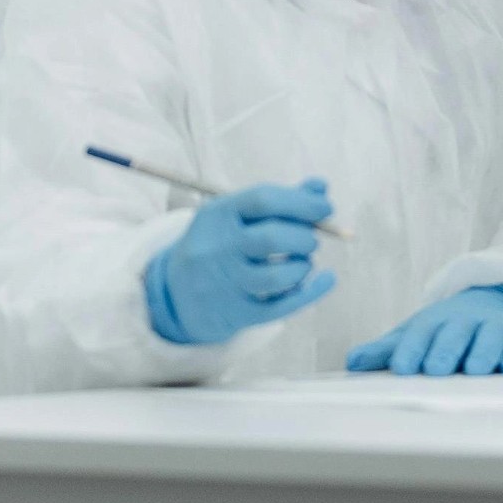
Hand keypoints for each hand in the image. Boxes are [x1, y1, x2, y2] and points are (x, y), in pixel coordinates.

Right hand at [144, 180, 337, 345]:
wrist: (176, 293)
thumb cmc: (219, 245)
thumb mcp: (235, 216)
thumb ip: (279, 201)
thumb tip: (321, 188)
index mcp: (217, 215)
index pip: (263, 200)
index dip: (302, 201)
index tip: (325, 207)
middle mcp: (217, 249)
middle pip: (272, 238)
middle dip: (304, 236)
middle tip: (311, 239)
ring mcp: (225, 284)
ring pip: (278, 277)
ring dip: (303, 266)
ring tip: (303, 261)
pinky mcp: (236, 313)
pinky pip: (282, 306)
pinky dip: (312, 291)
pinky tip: (326, 279)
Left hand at [347, 284, 502, 375]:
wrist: (502, 296)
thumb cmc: (452, 324)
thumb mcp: (418, 331)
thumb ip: (386, 349)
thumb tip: (352, 363)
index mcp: (435, 321)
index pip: (420, 333)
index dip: (411, 349)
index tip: (403, 367)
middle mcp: (464, 321)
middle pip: (453, 336)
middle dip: (445, 351)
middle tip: (437, 368)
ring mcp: (494, 326)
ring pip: (488, 340)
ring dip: (481, 354)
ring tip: (474, 369)